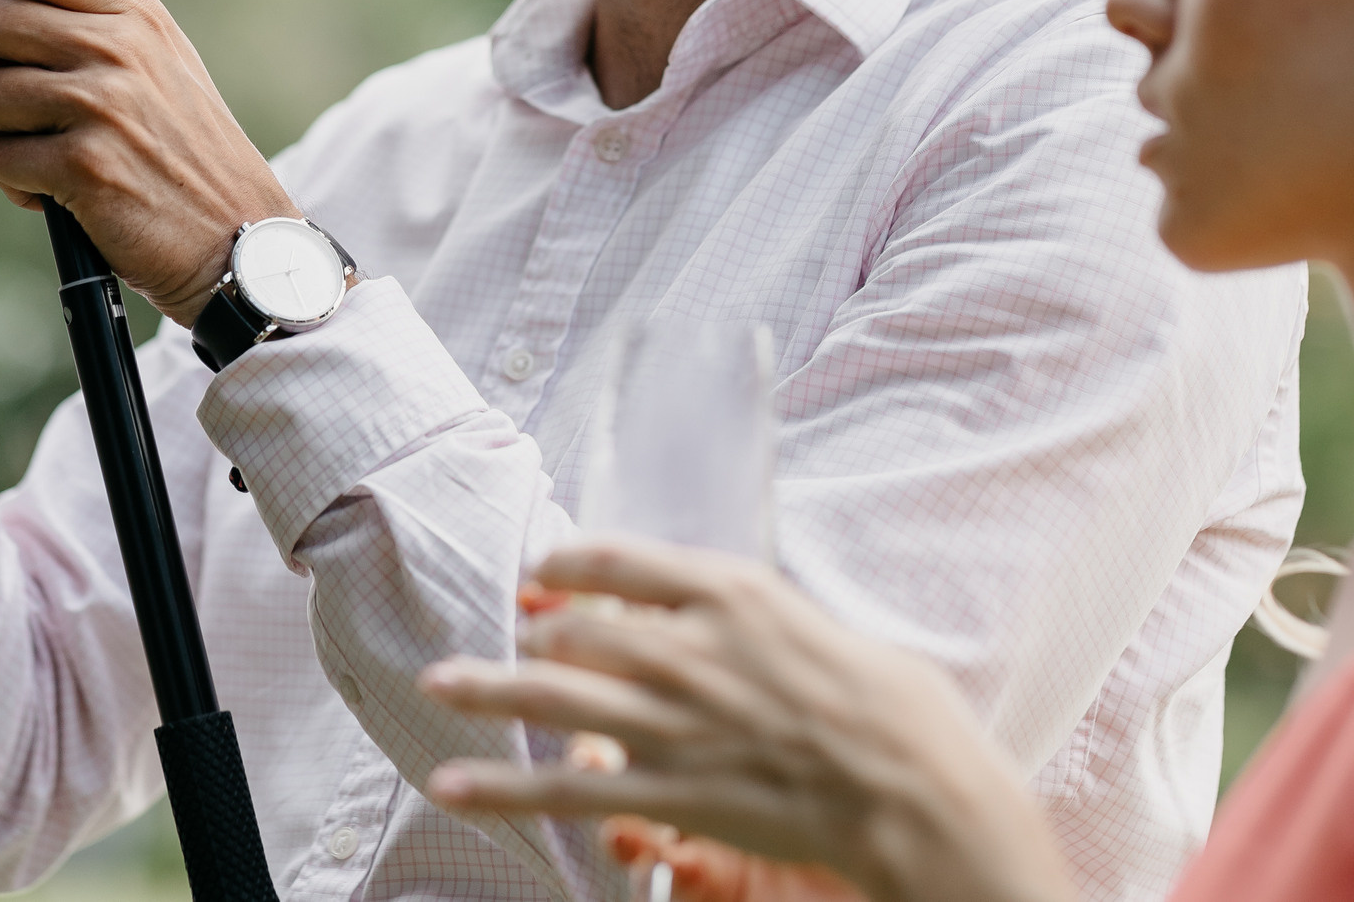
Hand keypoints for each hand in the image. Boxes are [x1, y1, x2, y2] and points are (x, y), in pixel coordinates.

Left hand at [0, 0, 296, 324]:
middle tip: (6, 97)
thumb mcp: (162, 59)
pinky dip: (20, 185)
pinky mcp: (83, 164)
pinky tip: (60, 191)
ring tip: (40, 148)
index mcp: (134, 12)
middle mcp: (117, 46)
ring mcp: (100, 103)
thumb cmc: (188, 150)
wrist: (237, 235)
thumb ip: (102, 11)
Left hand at [415, 538, 1074, 901]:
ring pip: (554, 700)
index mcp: (732, 594)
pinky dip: (506, 788)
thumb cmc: (891, 704)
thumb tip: (713, 608)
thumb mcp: (814, 623)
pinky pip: (570, 788)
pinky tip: (454, 784)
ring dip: (488, 690)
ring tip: (436, 683)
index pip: (620, 560)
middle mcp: (691, 649)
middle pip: (576, 629)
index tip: (546, 570)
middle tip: (504, 631)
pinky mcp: (673, 793)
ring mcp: (675, 723)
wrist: (916, 786)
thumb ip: (749, 612)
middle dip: (530, 630)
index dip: (569, 563)